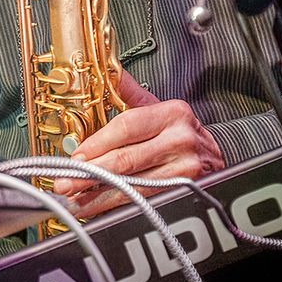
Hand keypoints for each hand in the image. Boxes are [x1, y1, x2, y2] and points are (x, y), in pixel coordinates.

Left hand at [52, 74, 224, 218]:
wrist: (217, 156)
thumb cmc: (182, 132)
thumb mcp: (160, 108)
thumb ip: (130, 93)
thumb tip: (108, 72)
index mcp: (172, 114)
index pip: (126, 126)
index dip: (97, 143)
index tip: (75, 155)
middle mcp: (180, 141)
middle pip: (126, 159)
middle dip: (89, 173)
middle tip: (65, 181)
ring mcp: (185, 170)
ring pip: (133, 185)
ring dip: (98, 196)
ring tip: (75, 199)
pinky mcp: (184, 192)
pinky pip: (143, 200)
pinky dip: (117, 206)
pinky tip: (98, 209)